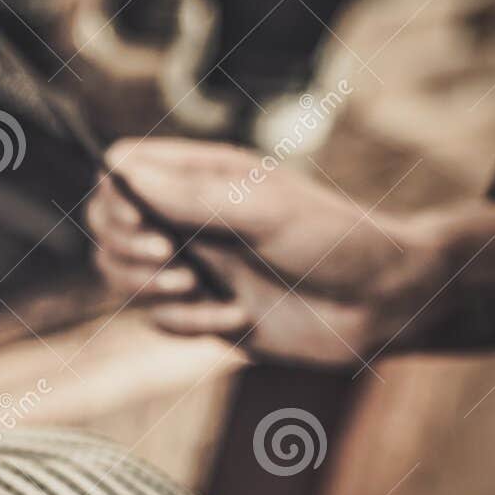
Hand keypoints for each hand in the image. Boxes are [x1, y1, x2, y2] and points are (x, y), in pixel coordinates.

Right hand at [86, 139, 430, 365]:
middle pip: (109, 227)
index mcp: (201, 176)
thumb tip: (117, 171)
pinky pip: (161, 321)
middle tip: (172, 259)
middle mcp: (188, 218)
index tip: (145, 221)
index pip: (122, 170)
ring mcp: (194, 266)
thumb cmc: (336, 240)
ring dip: (149, 289)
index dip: (116, 197)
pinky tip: (237, 317)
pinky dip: (189, 323)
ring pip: (123, 277)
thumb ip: (188, 194)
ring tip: (199, 290)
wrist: (385, 305)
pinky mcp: (204, 313)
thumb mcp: (263, 209)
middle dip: (126, 249)